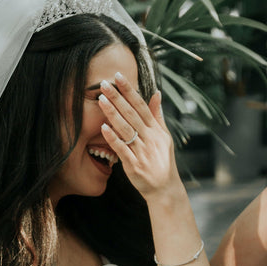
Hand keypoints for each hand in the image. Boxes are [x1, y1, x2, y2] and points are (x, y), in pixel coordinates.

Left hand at [98, 72, 180, 200]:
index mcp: (156, 130)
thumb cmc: (163, 162)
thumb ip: (157, 115)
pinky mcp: (134, 165)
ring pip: (126, 129)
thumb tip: (156, 93)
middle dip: (117, 97)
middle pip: (131, 114)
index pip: (141, 105)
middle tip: (104, 83)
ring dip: (113, 113)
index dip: (129, 91)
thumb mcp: (164, 137)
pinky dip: (113, 138)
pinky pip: (122, 150)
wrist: (165, 189)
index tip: (119, 76)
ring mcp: (142, 152)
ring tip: (101, 100)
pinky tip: (103, 128)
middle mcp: (150, 138)